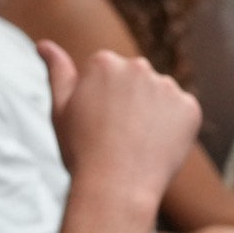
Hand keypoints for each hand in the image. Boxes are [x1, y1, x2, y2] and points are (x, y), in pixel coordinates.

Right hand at [40, 42, 199, 232]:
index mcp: (104, 62)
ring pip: (160, 96)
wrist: (115, 188)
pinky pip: (182, 113)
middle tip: (117, 137)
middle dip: (129, 103)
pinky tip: (156, 148)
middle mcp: (138, 66)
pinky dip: (173, 129)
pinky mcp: (190, 108)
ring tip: (137, 145)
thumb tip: (44, 44)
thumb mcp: (60, 109)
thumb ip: (57, 71)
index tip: (98, 125)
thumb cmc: (82, 151)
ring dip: (152, 113)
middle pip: (135, 81)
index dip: (102, 103)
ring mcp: (166, 86)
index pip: (108, 74)